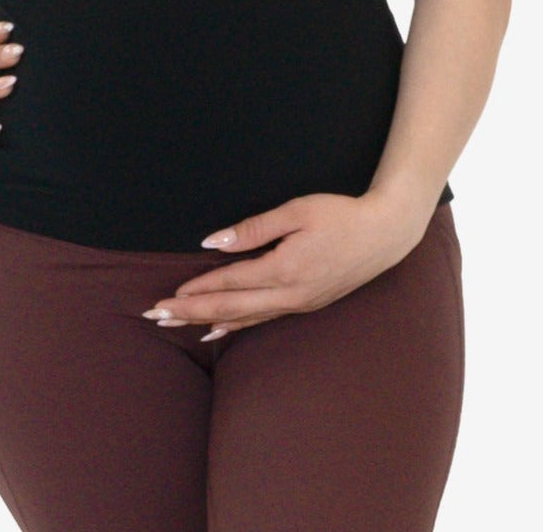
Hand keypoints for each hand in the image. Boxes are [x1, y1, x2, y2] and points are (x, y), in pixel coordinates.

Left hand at [142, 191, 434, 339]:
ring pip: (244, 318)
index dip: (197, 290)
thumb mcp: (297, 211)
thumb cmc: (341, 215)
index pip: (230, 284)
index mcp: (284, 270)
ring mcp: (298, 303)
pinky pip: (262, 319)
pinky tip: (218, 331)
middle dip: (190, 313)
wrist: (386, 234)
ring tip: (176, 325)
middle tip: (156, 317)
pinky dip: (236, 326)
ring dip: (207, 321)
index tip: (167, 296)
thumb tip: (214, 242)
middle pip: (230, 308)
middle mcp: (289, 294)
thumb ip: (254, 228)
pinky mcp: (306, 304)